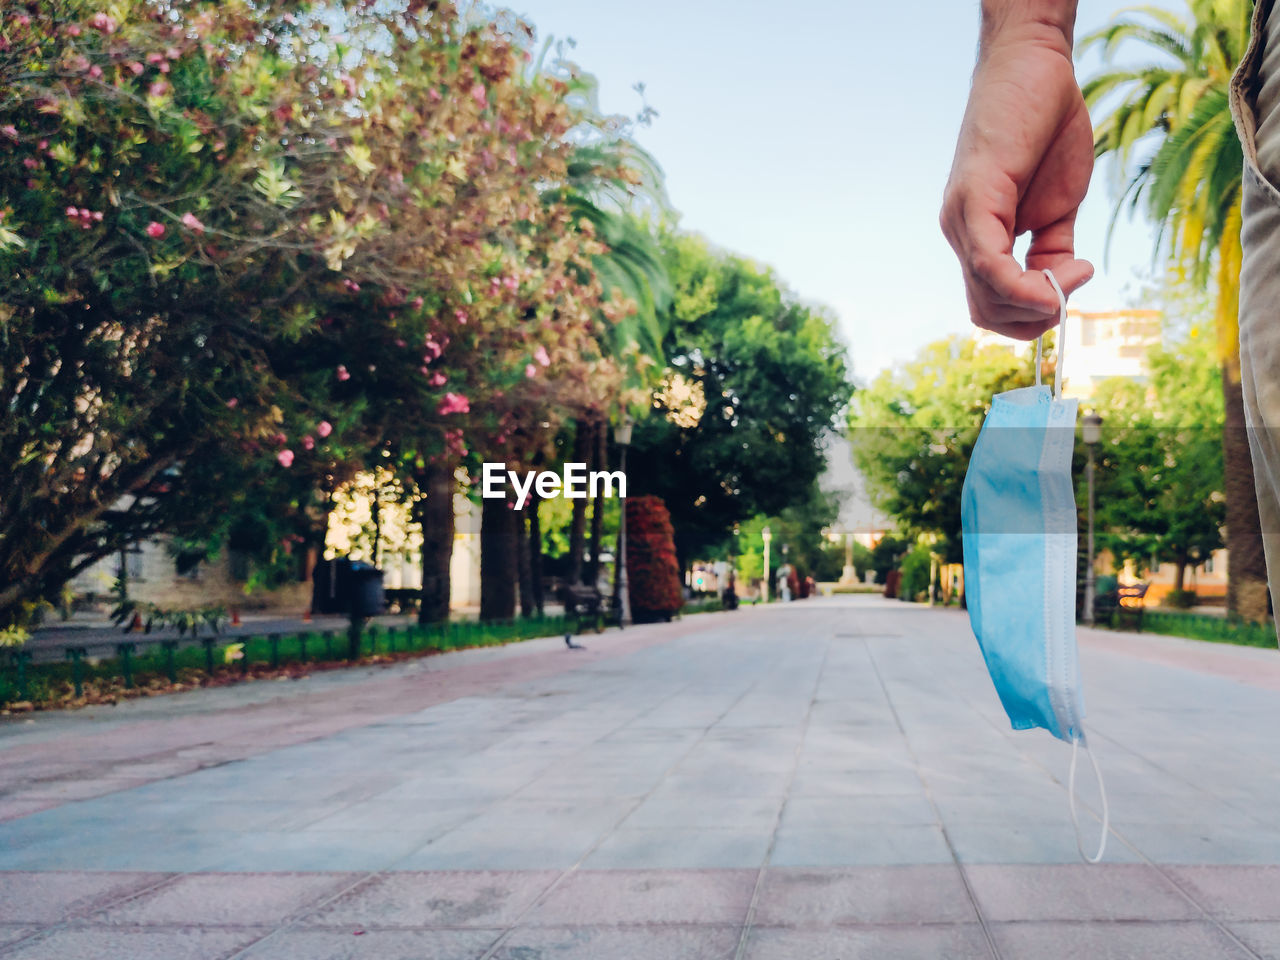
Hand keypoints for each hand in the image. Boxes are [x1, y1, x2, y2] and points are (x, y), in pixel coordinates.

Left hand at [941, 27, 1094, 339]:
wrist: (1036, 66)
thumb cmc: (1046, 129)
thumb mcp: (1059, 204)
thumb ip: (1054, 248)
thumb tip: (1058, 286)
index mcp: (978, 236)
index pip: (989, 305)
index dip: (1030, 316)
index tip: (1071, 292)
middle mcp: (961, 232)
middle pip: (985, 311)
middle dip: (1033, 318)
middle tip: (1073, 287)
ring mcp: (962, 217)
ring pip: (987, 295)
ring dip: (1037, 301)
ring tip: (1077, 273)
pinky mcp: (974, 199)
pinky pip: (987, 264)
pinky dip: (1024, 284)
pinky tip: (1068, 271)